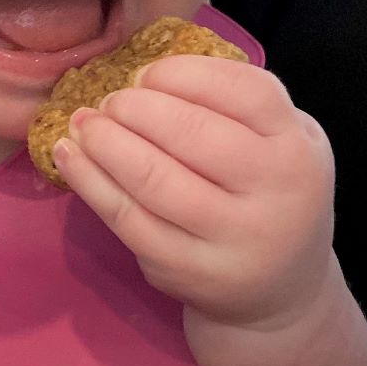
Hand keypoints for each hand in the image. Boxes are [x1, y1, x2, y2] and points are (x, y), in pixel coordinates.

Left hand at [53, 56, 336, 332]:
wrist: (282, 292)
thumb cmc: (267, 192)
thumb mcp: (277, 139)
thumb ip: (232, 103)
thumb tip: (144, 74)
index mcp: (297, 145)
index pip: (243, 91)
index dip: (183, 74)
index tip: (145, 74)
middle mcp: (274, 191)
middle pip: (193, 133)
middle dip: (135, 107)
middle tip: (109, 101)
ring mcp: (232, 237)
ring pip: (154, 179)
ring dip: (105, 143)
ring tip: (83, 123)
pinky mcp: (188, 270)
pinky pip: (128, 220)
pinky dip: (90, 183)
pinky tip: (70, 157)